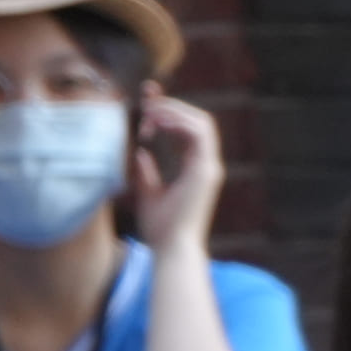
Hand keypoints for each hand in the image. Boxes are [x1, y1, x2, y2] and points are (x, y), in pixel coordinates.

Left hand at [126, 83, 224, 253]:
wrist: (172, 248)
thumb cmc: (161, 228)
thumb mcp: (148, 193)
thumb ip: (147, 172)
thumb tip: (140, 152)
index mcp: (195, 170)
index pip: (188, 131)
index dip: (169, 113)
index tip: (146, 106)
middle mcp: (207, 166)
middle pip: (199, 121)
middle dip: (173, 106)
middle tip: (146, 102)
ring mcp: (209, 168)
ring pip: (203, 122)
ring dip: (175, 111)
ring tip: (150, 110)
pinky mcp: (206, 171)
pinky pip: (199, 134)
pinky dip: (179, 122)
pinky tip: (158, 122)